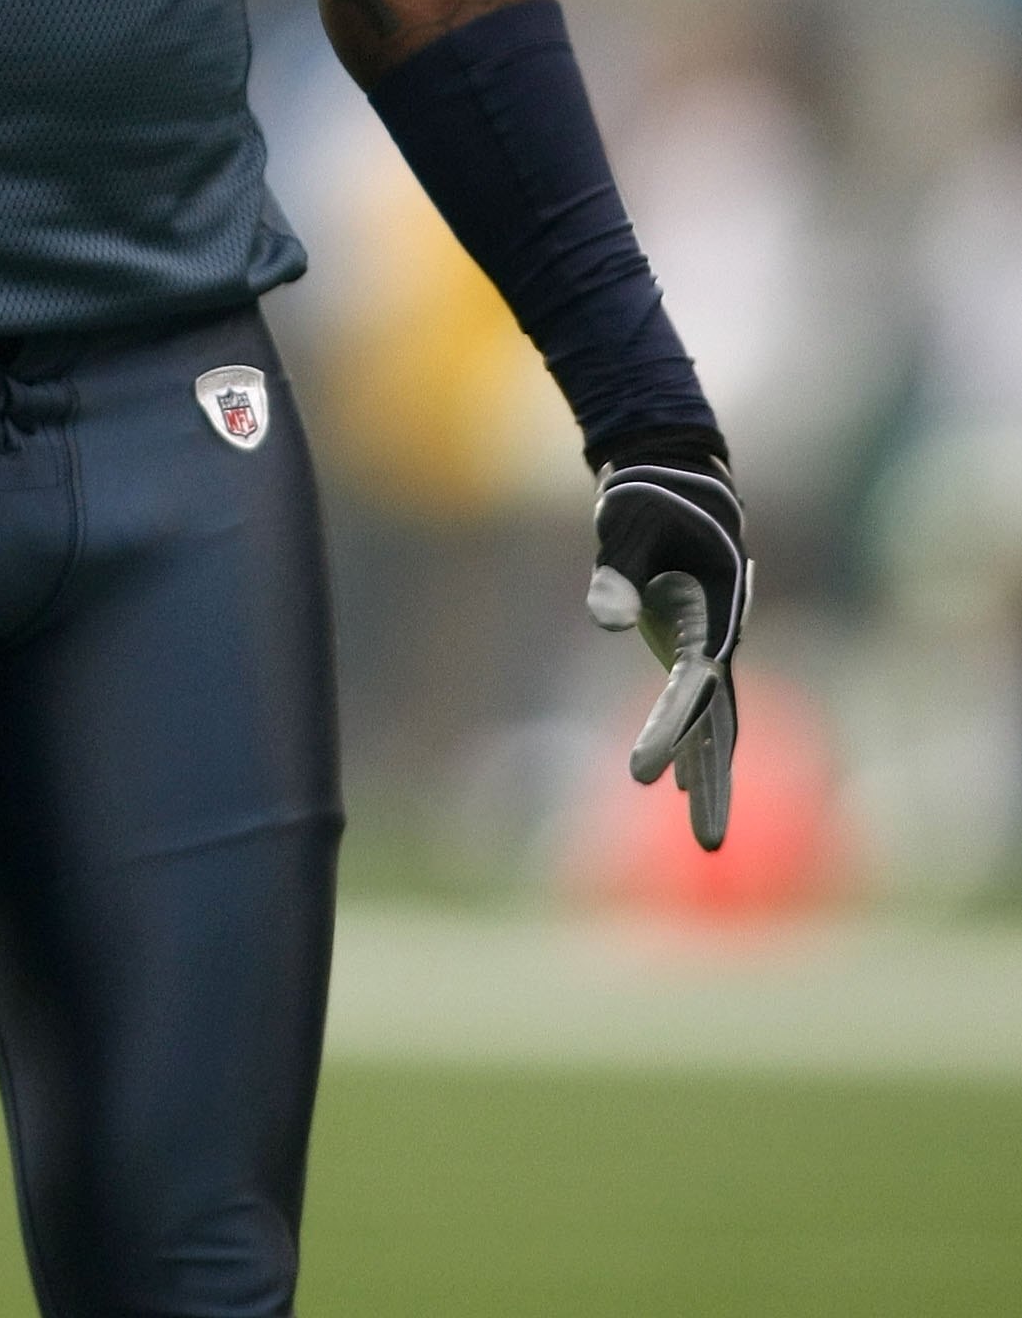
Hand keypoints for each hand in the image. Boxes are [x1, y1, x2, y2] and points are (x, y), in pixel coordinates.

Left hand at [586, 434, 747, 851]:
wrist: (671, 475)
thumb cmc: (646, 498)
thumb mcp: (624, 526)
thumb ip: (615, 571)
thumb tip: (604, 620)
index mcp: (711, 612)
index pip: (691, 689)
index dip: (668, 733)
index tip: (641, 778)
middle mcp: (718, 638)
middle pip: (718, 723)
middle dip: (715, 784)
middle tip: (710, 847)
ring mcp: (706, 644)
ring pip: (712, 723)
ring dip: (707, 776)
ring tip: (708, 840)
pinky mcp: (687, 643)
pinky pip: (694, 707)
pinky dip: (687, 745)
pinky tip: (678, 784)